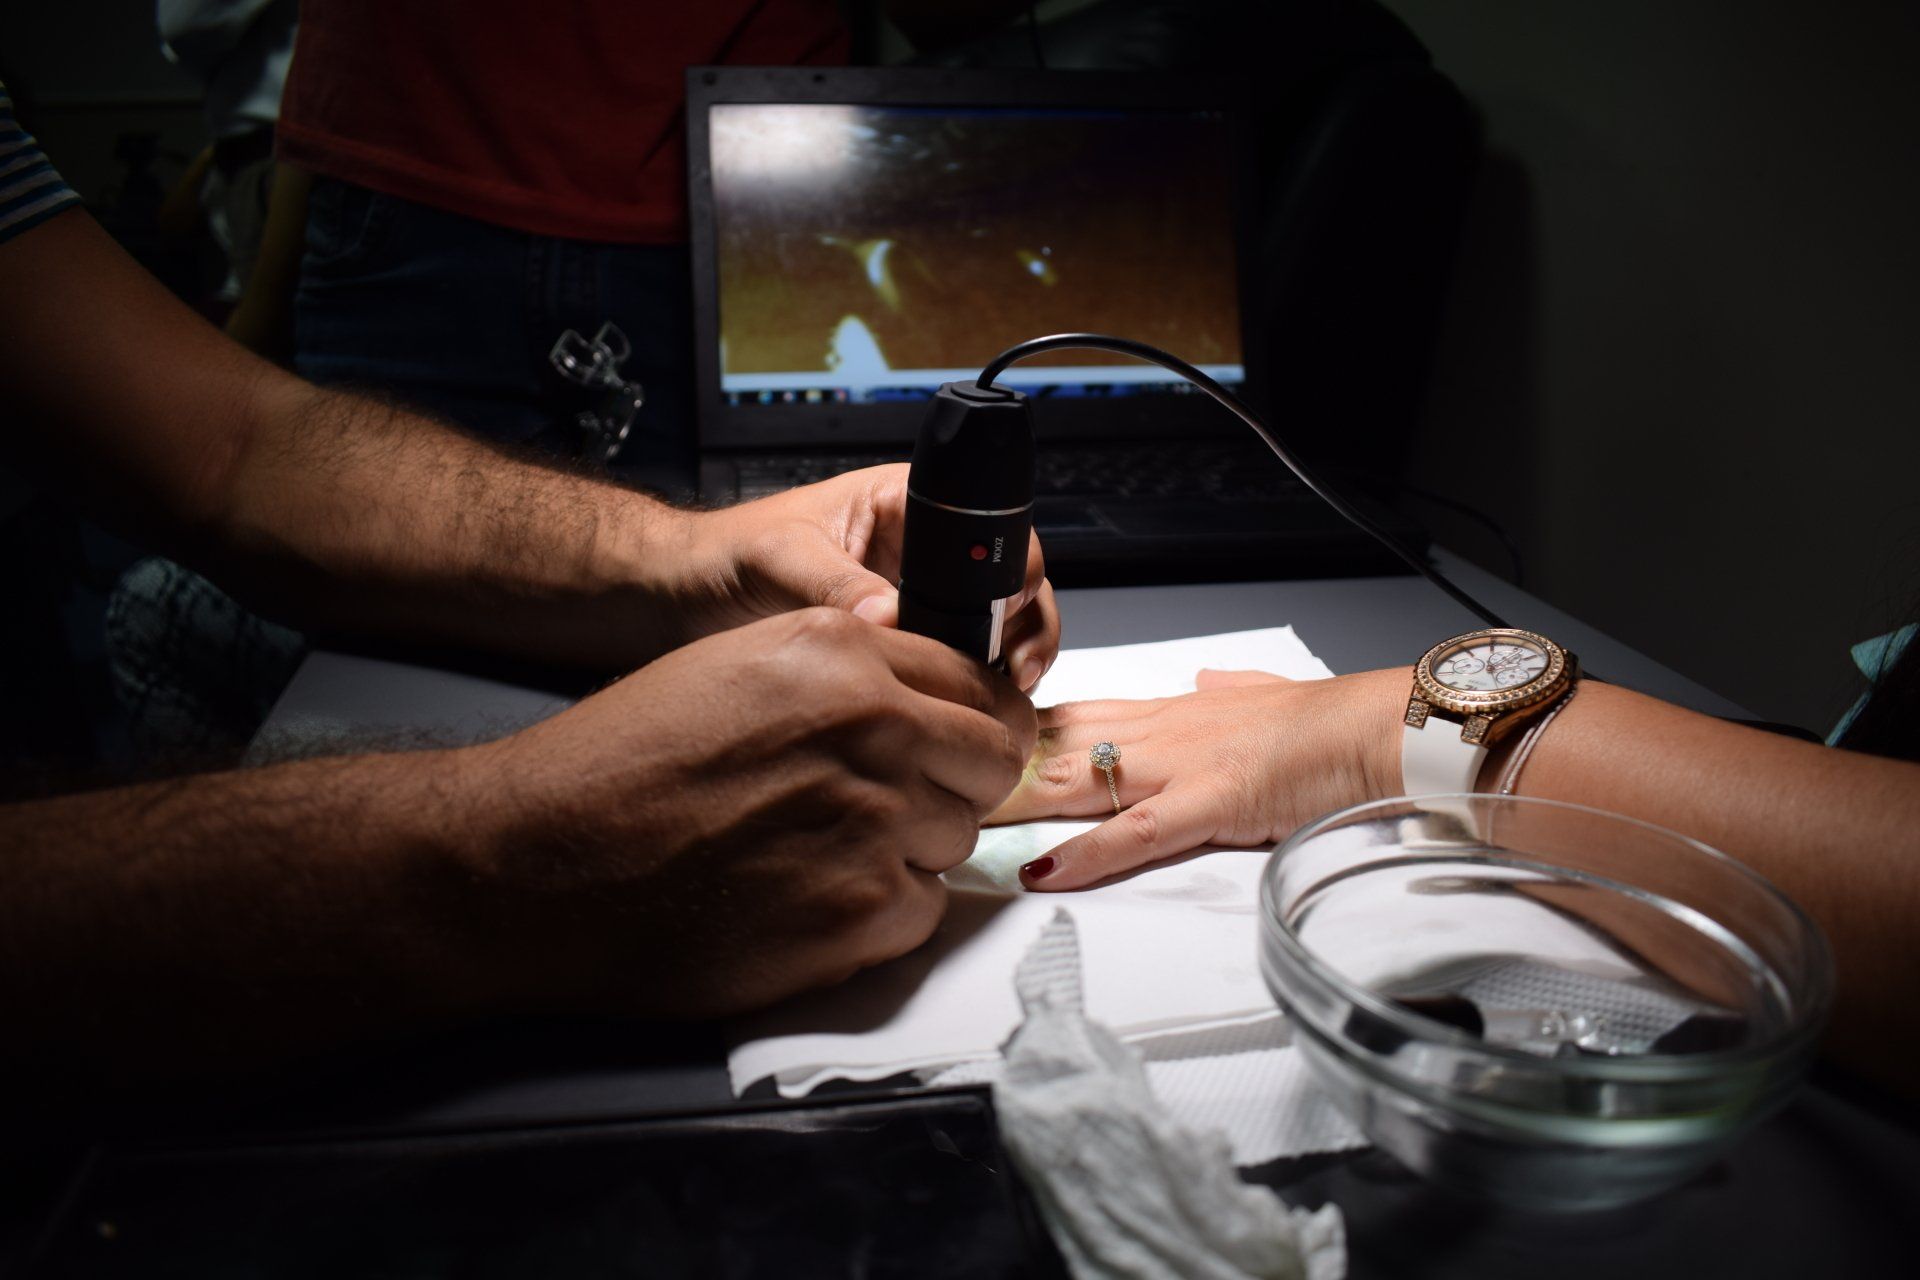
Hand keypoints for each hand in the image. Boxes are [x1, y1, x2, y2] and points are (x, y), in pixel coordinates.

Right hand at [460, 608, 1036, 1017]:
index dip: (964, 721)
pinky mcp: (860, 913)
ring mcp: (873, 823)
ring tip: (817, 850)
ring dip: (909, 849)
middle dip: (953, 783)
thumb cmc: (619, 765)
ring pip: (957, 839)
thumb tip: (928, 702)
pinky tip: (807, 896)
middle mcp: (873, 728)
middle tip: (894, 805)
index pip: (974, 684)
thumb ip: (845, 673)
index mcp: (843, 654)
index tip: (953, 746)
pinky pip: (922, 910)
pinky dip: (879, 912)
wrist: (541, 861)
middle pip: (988, 760)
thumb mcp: (737, 667)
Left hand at [667, 465, 1059, 689]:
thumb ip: (835, 584)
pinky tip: (962, 707)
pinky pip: (952, 660)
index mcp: (904, 502)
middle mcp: (920, 547)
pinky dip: (966, 684)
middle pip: (1006, 582)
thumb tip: (889, 614)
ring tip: (996, 696)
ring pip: (990, 626)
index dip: (1012, 575)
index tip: (1007, 622)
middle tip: (1012, 673)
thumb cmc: (723, 557)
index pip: (988, 530)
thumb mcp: (780, 560)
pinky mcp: (901, 640)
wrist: (679, 597)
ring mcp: (914, 595)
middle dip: (1022, 626)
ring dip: (1001, 660)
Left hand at [989, 667, 1404, 889]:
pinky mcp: (1208, 804)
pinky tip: (1041, 869)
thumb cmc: (1323, 723)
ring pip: (1078, 782)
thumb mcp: (1261, 696)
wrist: (1372, 731)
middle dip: (993, 763)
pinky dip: (1084, 853)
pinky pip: (1133, 833)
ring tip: (959, 819)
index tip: (966, 735)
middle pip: (1056, 746)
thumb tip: (1206, 680)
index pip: (1073, 717)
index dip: (1015, 729)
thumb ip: (1227, 689)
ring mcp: (1179, 768)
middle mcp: (1160, 735)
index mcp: (1169, 714)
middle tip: (935, 773)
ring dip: (1015, 804)